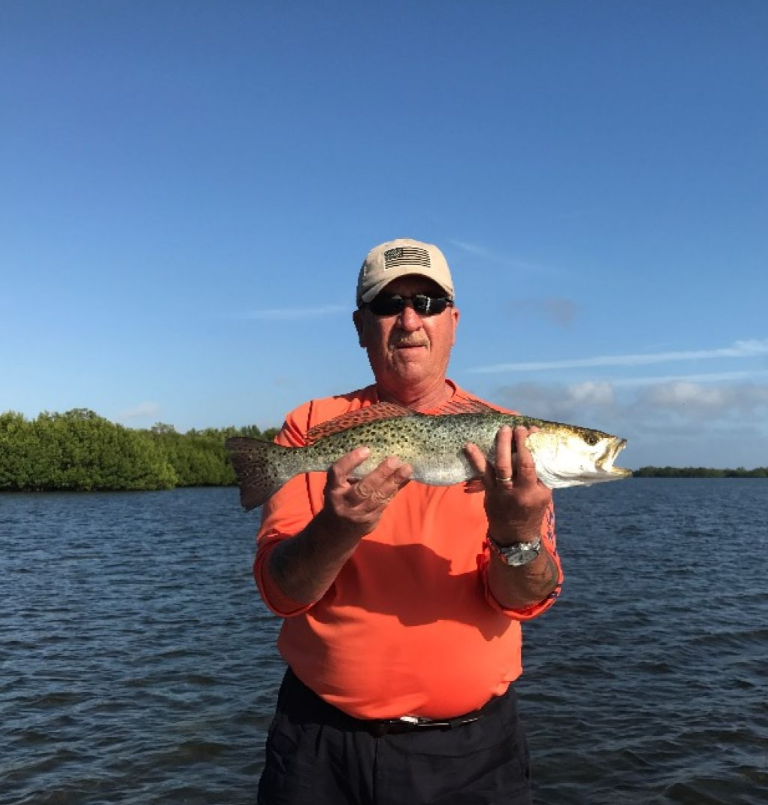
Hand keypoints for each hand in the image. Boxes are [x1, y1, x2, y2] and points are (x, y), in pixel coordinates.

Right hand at [320, 447, 412, 540]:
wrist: (338, 531)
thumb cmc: (340, 497)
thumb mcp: (339, 485)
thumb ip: (352, 472)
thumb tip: (376, 450)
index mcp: (333, 488)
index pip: (338, 473)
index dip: (351, 461)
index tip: (366, 449)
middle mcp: (344, 502)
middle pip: (363, 488)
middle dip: (380, 474)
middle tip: (394, 460)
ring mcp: (358, 513)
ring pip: (378, 497)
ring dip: (394, 481)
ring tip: (406, 468)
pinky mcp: (371, 520)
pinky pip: (386, 502)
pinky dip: (396, 489)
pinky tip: (406, 478)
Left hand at [465, 425, 551, 543]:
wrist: (515, 535)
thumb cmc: (532, 510)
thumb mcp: (543, 494)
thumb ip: (540, 474)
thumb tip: (535, 445)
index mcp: (533, 491)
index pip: (531, 464)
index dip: (529, 445)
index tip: (529, 430)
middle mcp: (517, 491)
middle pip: (516, 463)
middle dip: (515, 442)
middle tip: (515, 426)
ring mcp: (501, 491)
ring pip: (499, 466)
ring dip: (499, 446)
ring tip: (501, 429)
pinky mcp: (489, 492)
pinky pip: (481, 474)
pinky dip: (475, 459)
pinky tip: (469, 445)